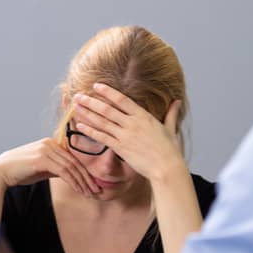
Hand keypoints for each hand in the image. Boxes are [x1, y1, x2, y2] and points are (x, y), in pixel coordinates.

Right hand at [0, 138, 100, 195]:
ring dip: (83, 182)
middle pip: (75, 162)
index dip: (85, 172)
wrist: (1, 171)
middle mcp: (50, 143)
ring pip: (71, 167)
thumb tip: (72, 176)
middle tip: (97, 190)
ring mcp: (46, 149)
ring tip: (90, 193)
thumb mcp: (43, 169)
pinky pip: (64, 171)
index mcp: (51, 143)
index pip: (73, 158)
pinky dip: (73, 181)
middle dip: (87, 178)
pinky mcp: (42, 158)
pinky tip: (79, 190)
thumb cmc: (21, 171)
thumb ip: (57, 169)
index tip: (93, 185)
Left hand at [72, 83, 186, 182]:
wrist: (166, 167)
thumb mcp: (170, 128)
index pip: (122, 99)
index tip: (96, 86)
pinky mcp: (120, 148)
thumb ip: (171, 113)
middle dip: (91, 101)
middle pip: (107, 109)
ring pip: (102, 122)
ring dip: (87, 113)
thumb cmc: (170, 149)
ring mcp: (125, 136)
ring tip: (75, 107)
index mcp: (143, 116)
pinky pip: (102, 137)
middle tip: (78, 95)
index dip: (107, 92)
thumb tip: (177, 101)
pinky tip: (80, 125)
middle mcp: (132, 123)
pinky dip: (90, 131)